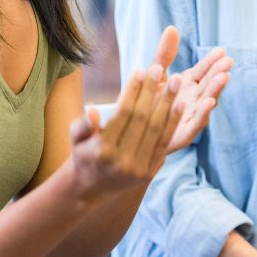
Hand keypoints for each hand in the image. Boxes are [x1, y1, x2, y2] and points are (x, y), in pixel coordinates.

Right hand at [68, 62, 183, 201]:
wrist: (93, 188)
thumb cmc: (83, 153)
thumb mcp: (75, 138)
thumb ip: (82, 124)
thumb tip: (92, 109)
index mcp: (102, 150)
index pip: (123, 114)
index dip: (133, 91)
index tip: (140, 70)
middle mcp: (122, 161)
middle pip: (142, 119)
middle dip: (152, 91)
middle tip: (159, 68)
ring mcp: (139, 168)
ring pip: (157, 130)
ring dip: (168, 103)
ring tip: (176, 80)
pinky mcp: (151, 172)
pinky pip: (165, 142)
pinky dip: (174, 122)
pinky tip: (181, 103)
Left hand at [153, 27, 232, 151]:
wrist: (132, 131)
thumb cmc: (147, 100)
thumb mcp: (155, 74)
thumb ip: (164, 54)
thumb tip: (172, 28)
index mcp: (187, 85)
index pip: (202, 71)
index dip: (211, 62)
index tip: (221, 51)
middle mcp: (192, 101)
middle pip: (207, 85)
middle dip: (218, 74)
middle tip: (227, 62)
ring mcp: (189, 117)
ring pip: (205, 104)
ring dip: (215, 91)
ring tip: (224, 77)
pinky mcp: (182, 134)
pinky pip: (195, 124)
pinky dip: (203, 113)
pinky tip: (209, 102)